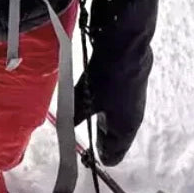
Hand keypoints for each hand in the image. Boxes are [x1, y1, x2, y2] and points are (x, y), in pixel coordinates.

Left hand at [73, 0, 157, 165]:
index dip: (98, 156)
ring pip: (112, 114)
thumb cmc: (109, 73)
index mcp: (127, 125)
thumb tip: (62, 127)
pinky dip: (100, 101)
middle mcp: (132, 113)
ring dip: (97, 117)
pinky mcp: (125, 77)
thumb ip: (75, 115)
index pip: (114, 154)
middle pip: (113, 135)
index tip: (82, 156)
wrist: (127, 35)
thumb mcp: (87, 97)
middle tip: (76, 139)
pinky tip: (86, 94)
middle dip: (96, 137)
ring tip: (77, 117)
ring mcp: (130, 94)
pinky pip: (111, 98)